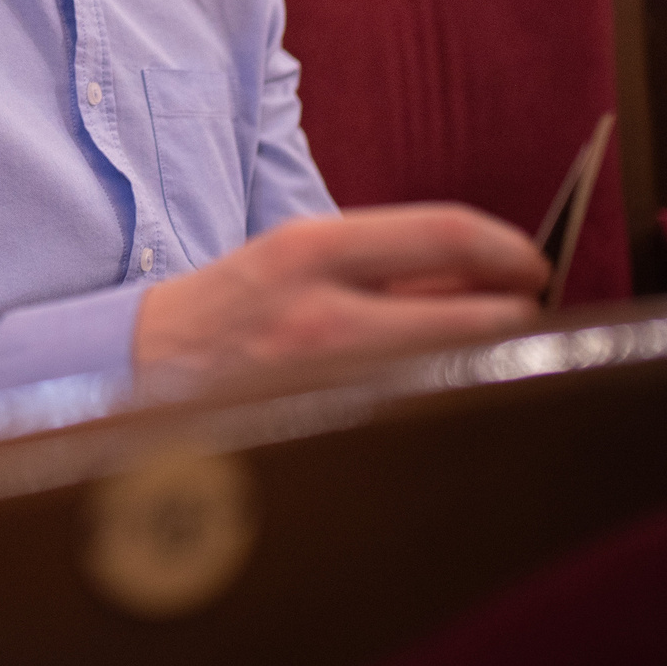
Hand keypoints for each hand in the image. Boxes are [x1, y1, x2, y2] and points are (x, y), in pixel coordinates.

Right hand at [131, 204, 547, 374]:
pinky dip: (448, 398)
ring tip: (484, 353)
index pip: (447, 233)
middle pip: (476, 316)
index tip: (534, 264)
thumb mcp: (294, 259)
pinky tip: (444, 393)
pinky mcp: (326, 432)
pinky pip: (420, 413)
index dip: (509, 249)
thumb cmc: (226, 311)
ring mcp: (326, 382)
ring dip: (487, 361)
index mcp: (313, 248)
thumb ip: (383, 264)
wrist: (132, 372)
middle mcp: (323, 313)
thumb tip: (483, 272)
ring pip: (459, 371)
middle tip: (525, 316)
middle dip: (516, 317)